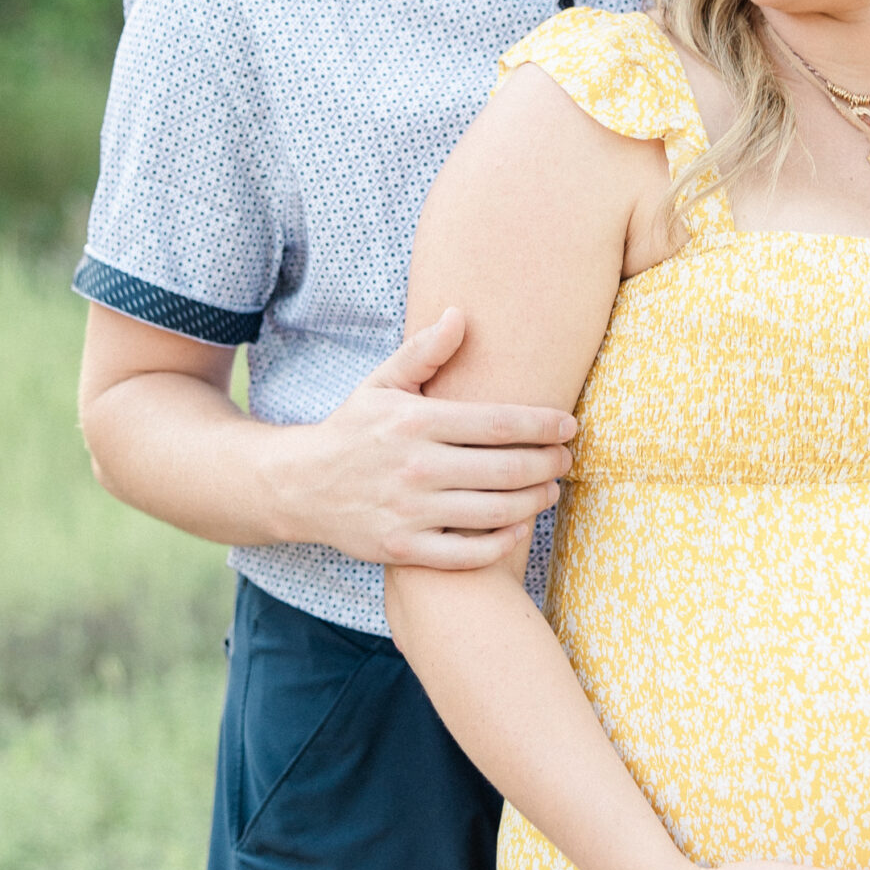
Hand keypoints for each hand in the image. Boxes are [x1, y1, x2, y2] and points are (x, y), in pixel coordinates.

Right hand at [280, 308, 577, 567]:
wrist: (300, 485)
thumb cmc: (352, 430)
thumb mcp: (381, 383)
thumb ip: (423, 352)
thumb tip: (460, 315)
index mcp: (416, 422)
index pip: (499, 423)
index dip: (543, 425)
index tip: (568, 426)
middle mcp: (416, 467)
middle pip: (506, 469)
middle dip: (547, 464)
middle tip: (566, 459)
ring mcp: (409, 512)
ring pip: (494, 512)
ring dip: (534, 501)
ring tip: (550, 489)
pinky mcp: (402, 548)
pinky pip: (466, 553)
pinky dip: (500, 543)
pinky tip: (518, 528)